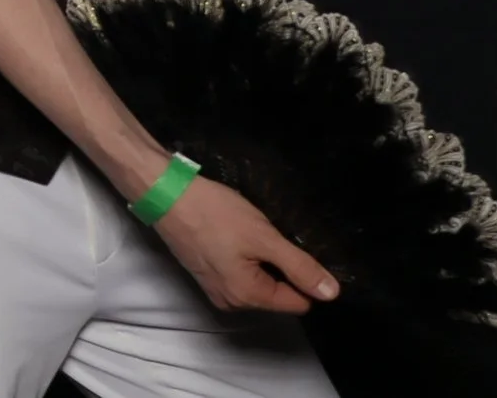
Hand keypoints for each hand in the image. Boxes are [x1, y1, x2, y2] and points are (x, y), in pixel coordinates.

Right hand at [153, 173, 338, 314]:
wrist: (164, 194)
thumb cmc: (214, 213)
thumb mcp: (263, 237)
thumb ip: (299, 266)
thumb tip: (331, 293)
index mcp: (248, 297)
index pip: (298, 302)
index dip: (304, 276)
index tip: (291, 248)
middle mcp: (232, 303)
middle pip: (277, 294)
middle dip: (280, 268)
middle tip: (268, 236)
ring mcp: (215, 290)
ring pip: (259, 283)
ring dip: (261, 262)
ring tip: (250, 233)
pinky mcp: (205, 276)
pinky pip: (240, 276)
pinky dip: (244, 259)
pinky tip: (234, 236)